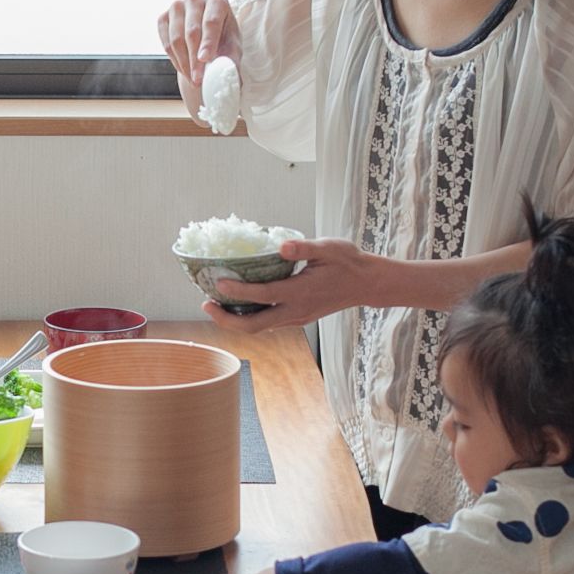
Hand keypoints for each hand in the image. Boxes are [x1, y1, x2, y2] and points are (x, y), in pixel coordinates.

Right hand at [156, 0, 238, 115]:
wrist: (206, 37)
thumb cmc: (223, 40)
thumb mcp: (233, 48)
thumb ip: (231, 62)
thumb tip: (229, 79)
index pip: (211, 22)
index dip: (208, 42)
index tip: (205, 60)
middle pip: (192, 31)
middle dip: (194, 59)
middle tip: (198, 80)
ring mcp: (176, 6)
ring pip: (176, 39)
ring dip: (184, 63)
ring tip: (193, 80)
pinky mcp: (163, 18)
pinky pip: (165, 42)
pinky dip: (174, 60)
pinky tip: (185, 70)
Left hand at [200, 236, 374, 334]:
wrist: (367, 284)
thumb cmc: (348, 262)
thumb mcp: (329, 248)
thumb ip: (304, 248)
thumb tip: (281, 246)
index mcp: (300, 292)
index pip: (263, 296)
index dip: (238, 292)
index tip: (219, 284)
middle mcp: (295, 311)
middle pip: (253, 326)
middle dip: (226, 319)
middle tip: (205, 304)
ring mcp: (296, 318)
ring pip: (259, 328)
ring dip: (235, 320)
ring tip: (215, 305)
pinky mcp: (298, 319)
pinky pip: (268, 324)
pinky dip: (249, 317)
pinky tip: (239, 304)